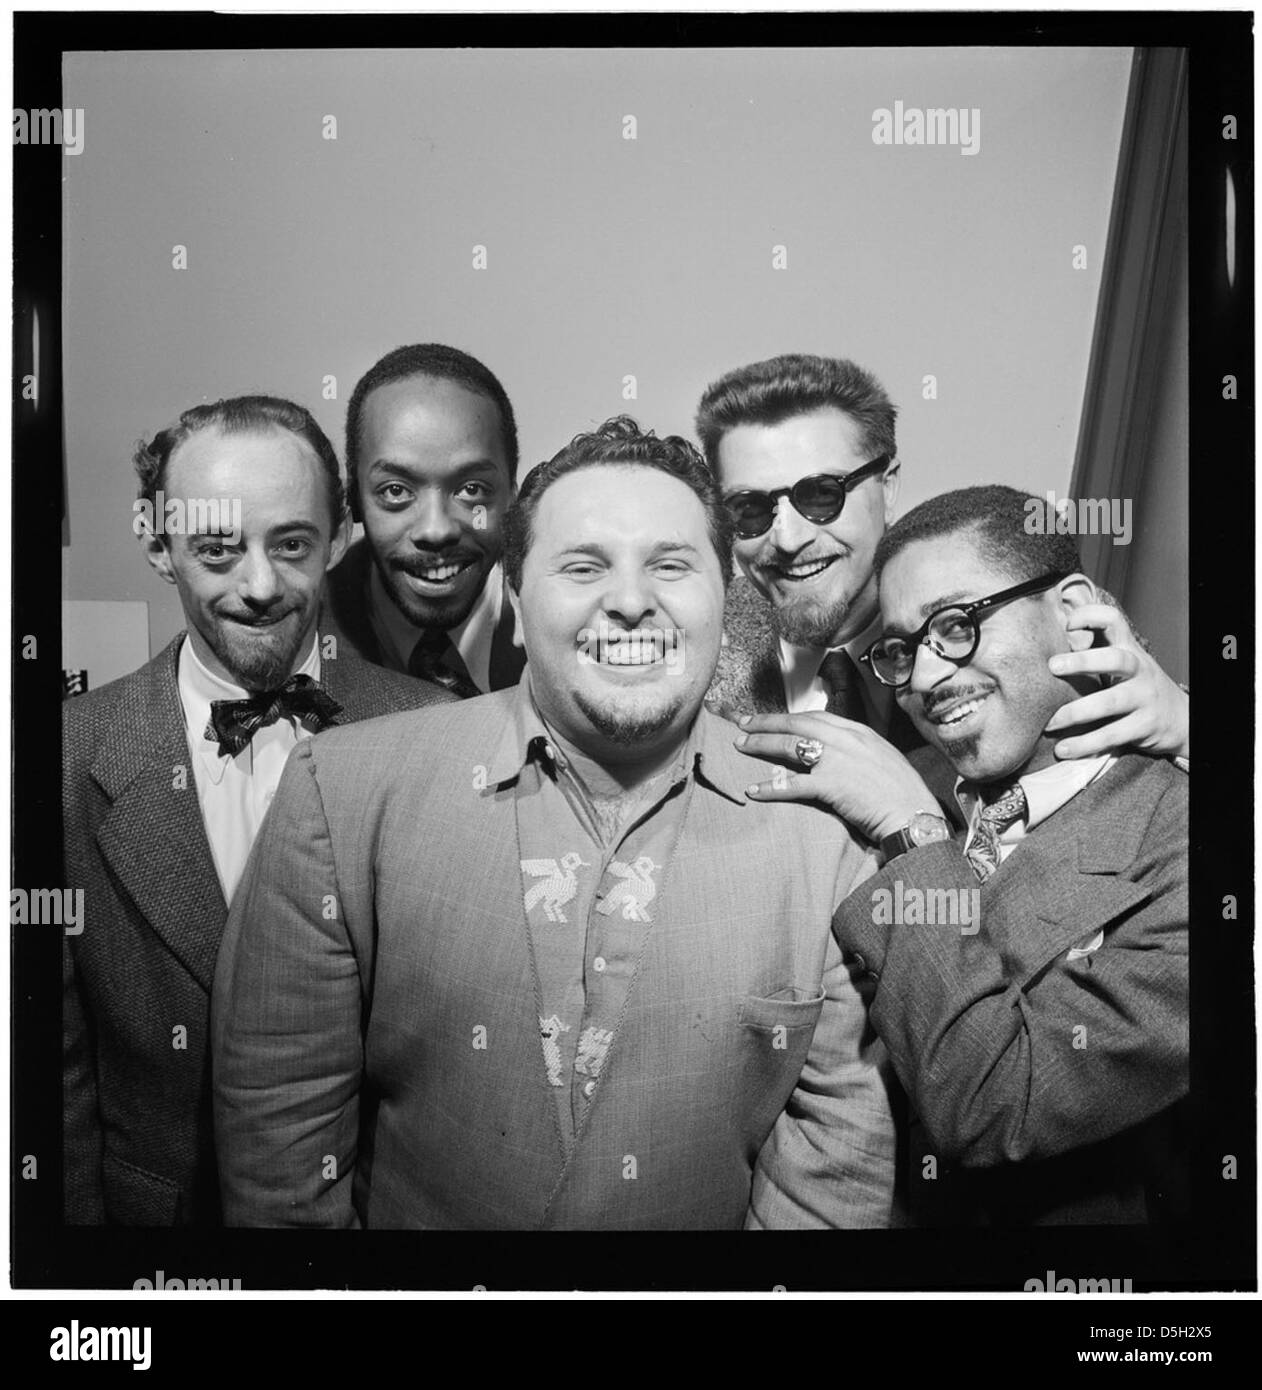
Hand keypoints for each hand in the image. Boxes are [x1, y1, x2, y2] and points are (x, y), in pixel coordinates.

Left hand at [734, 710, 938, 844]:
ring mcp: (837, 760)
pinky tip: (753, 790)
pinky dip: (770, 787)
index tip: (771, 718)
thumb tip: (837, 753)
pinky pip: (793, 784)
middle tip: (742, 723)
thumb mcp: (883, 758)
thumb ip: (858, 750)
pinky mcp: (831, 785)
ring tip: (740, 746)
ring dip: (761, 745)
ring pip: (789, 746)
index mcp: (859, 731)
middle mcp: (846, 740)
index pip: (816, 717)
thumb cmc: (902, 792)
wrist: (915, 813)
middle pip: (796, 724)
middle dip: (766, 722)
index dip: (789, 717)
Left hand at [1045, 604, 1188, 759]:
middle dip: (1083, 661)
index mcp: (1128, 650)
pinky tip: (1063, 750)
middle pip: (1115, 659)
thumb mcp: (1122, 664)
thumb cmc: (1136, 687)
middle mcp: (1139, 670)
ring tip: (1049, 724)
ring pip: (1110, 702)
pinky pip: (1112, 735)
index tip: (1068, 623)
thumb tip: (1046, 641)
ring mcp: (1144, 698)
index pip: (1114, 621)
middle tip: (1052, 666)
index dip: (1091, 616)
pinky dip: (1085, 743)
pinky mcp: (1144, 726)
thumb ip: (1094, 651)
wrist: (1180, 718)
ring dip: (1075, 713)